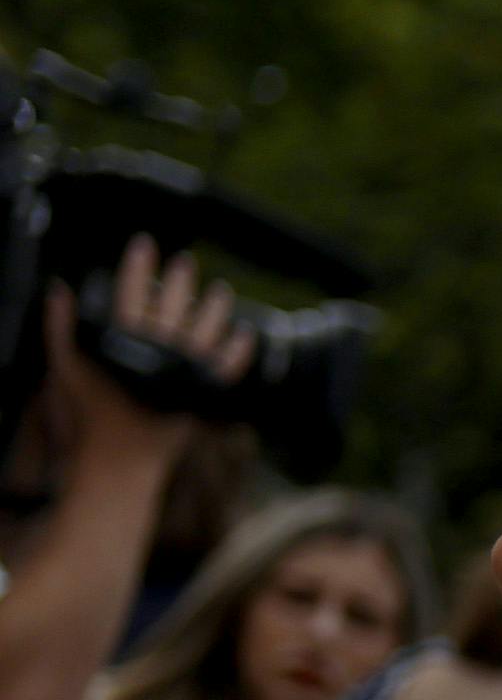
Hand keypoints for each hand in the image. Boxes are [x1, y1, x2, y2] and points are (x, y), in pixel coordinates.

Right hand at [54, 246, 249, 460]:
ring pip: (206, 330)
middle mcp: (159, 353)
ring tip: (220, 289)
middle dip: (180, 279)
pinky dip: (238, 349)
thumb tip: (59, 291)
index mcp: (125, 343)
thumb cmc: (91, 412)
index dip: (137, 265)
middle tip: (186, 260)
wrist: (121, 455)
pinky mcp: (203, 394)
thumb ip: (60, 327)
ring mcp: (185, 373)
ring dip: (214, 307)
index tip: (145, 244)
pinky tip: (244, 334)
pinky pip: (228, 367)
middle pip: (172, 306)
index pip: (130, 293)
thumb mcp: (66, 368)